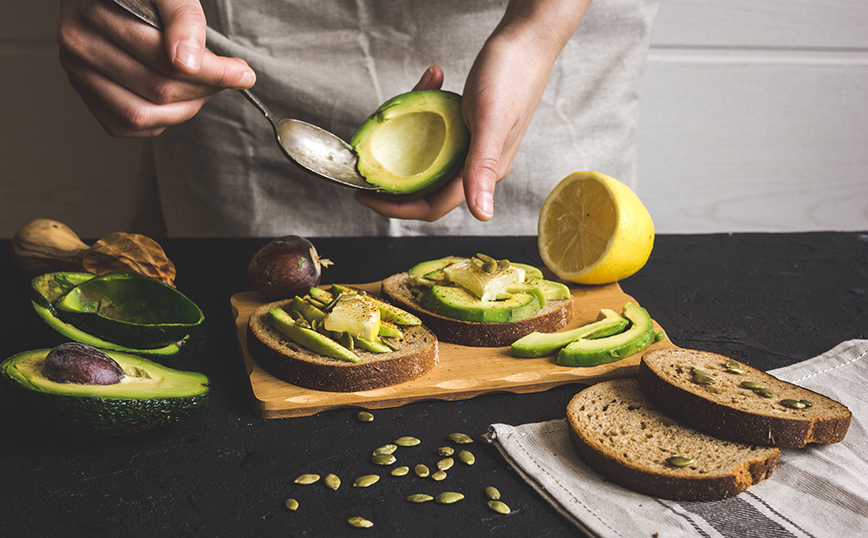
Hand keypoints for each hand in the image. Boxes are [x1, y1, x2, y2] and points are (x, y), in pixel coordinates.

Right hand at [58, 0, 255, 136]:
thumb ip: (182, 18)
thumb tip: (187, 63)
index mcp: (95, 15)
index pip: (165, 60)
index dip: (213, 72)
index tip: (242, 73)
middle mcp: (79, 47)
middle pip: (158, 90)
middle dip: (205, 88)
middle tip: (228, 78)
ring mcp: (79, 75)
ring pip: (142, 115)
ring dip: (185, 109)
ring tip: (205, 89)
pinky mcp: (87, 96)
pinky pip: (125, 127)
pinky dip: (160, 121)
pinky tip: (178, 101)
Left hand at [356, 0, 589, 222]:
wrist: (531, 39)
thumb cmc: (513, 75)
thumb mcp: (490, 120)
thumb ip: (482, 169)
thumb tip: (482, 215)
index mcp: (483, 172)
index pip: (434, 206)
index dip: (398, 208)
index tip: (366, 197)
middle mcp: (478, 165)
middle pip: (428, 188)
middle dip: (394, 184)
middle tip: (363, 174)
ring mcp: (474, 146)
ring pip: (430, 159)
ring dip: (407, 143)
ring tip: (390, 118)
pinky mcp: (471, 126)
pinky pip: (439, 133)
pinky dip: (427, 111)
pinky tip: (430, 83)